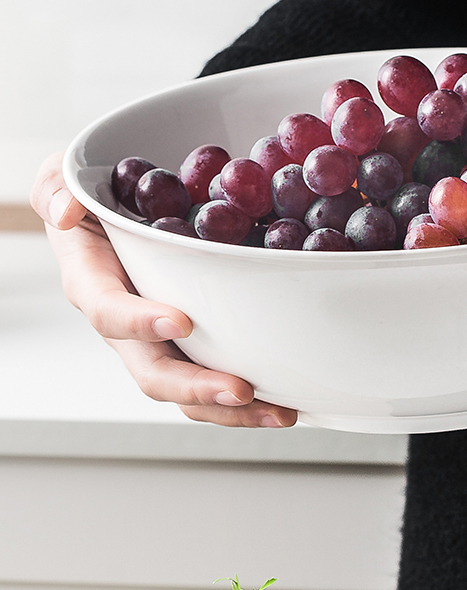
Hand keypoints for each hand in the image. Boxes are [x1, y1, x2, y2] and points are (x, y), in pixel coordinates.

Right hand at [30, 152, 296, 428]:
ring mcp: (160, 339)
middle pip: (152, 371)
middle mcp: (126, 324)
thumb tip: (68, 211)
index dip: (139, 322)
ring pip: (188, 388)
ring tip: (279, 412)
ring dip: (233, 408)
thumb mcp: (65, 177)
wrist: (119, 208)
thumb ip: (58, 190)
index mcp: (94, 283)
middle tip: (240, 389)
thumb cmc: (95, 193)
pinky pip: (214, 374)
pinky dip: (248, 396)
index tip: (181, 322)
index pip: (107, 311)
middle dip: (195, 387)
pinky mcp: (194, 341)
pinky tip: (285, 399)